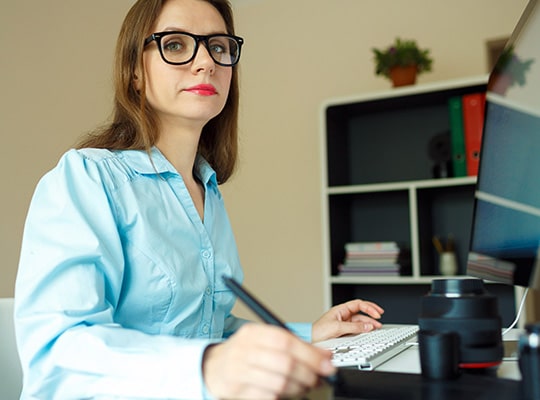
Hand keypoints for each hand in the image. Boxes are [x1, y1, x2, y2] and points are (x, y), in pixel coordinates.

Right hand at [202, 323, 335, 398]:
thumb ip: (293, 345)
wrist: (213, 367)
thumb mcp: (264, 341)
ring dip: (298, 388)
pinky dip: (282, 396)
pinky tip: (287, 393)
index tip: (327, 363)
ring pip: (278, 383)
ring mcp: (239, 371)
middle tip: (319, 378)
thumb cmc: (244, 353)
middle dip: (308, 374)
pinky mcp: (237, 390)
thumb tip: (324, 355)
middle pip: (285, 363)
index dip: (310, 354)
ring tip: (305, 387)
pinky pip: (267, 396)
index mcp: (253, 333)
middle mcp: (244, 349)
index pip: (286, 341)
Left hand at [312, 299, 384, 342]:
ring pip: (360, 321)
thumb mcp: (337, 327)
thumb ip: (353, 326)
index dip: (369, 307)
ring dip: (369, 323)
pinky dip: (364, 330)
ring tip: (377, 327)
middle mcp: (343, 315)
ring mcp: (344, 324)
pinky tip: (368, 332)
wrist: (310, 341)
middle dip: (371, 314)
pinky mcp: (344, 332)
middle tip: (380, 316)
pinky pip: (356, 329)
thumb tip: (368, 326)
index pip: (358, 304)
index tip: (377, 313)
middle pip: (360, 312)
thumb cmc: (318, 331)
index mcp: (340, 310)